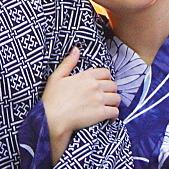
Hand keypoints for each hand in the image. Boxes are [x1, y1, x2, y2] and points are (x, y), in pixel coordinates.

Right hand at [42, 47, 120, 163]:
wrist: (51, 118)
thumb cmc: (52, 99)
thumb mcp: (56, 77)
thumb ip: (68, 63)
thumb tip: (76, 49)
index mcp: (85, 76)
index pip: (106, 73)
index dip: (106, 79)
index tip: (103, 85)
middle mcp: (95, 86)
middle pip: (113, 85)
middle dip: (111, 91)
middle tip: (106, 97)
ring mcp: (99, 99)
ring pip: (117, 98)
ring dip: (114, 102)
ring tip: (109, 107)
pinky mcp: (101, 113)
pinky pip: (115, 112)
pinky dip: (114, 115)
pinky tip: (110, 118)